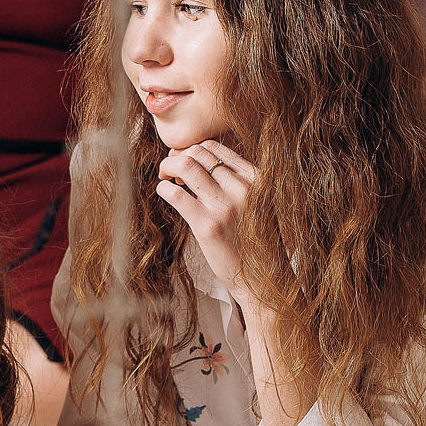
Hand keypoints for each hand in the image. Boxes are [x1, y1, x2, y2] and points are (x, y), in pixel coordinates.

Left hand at [156, 140, 257, 304]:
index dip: (192, 149)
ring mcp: (225, 206)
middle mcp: (243, 188)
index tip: (184, 160)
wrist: (262, 278)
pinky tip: (164, 192)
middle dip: (177, 156)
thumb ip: (237, 181)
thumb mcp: (257, 202)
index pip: (214, 147)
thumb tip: (197, 159)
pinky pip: (175, 193)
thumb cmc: (255, 241)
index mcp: (256, 178)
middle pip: (197, 153)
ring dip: (167, 166)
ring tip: (165, 177)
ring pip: (185, 166)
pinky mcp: (207, 225)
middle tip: (170, 169)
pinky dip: (163, 188)